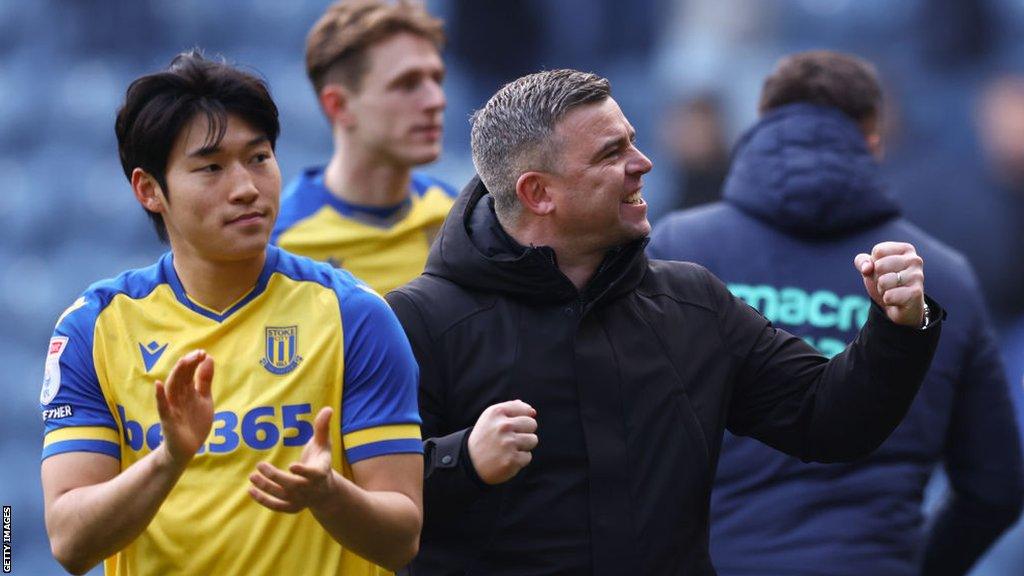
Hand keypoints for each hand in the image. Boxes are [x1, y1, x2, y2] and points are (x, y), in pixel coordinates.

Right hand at [155, 350, 213, 467]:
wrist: (186, 449)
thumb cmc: (194, 422)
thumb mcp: (204, 399)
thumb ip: (204, 380)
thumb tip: (208, 358)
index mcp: (187, 391)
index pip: (189, 372)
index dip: (195, 362)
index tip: (203, 352)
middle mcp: (178, 396)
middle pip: (180, 377)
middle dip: (188, 365)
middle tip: (198, 353)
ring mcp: (172, 408)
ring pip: (172, 388)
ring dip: (177, 374)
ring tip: (183, 361)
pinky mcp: (167, 421)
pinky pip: (162, 407)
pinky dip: (160, 396)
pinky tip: (158, 384)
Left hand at [248, 407, 335, 512]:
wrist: (324, 490)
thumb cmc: (320, 461)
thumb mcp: (324, 444)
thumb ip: (322, 428)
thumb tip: (328, 408)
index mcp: (320, 472)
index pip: (313, 474)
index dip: (304, 472)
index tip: (292, 466)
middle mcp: (311, 488)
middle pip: (293, 485)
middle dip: (276, 477)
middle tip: (260, 465)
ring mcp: (301, 500)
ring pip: (282, 496)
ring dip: (266, 487)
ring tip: (252, 476)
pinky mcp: (292, 507)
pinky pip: (276, 506)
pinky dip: (263, 500)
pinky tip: (251, 489)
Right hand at [468, 400, 538, 484]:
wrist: (470, 462)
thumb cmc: (485, 437)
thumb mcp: (491, 417)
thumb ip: (512, 408)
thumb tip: (533, 411)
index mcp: (497, 412)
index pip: (526, 410)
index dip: (521, 419)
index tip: (511, 426)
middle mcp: (503, 426)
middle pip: (532, 424)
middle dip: (524, 431)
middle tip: (509, 439)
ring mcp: (508, 443)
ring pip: (533, 440)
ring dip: (523, 446)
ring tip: (508, 448)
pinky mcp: (512, 460)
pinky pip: (528, 456)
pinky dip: (519, 459)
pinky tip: (506, 458)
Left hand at [854, 242, 925, 327]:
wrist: (901, 308)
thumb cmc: (886, 283)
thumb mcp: (871, 269)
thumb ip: (862, 261)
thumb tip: (866, 268)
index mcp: (906, 249)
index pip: (878, 250)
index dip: (874, 264)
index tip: (883, 271)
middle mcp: (915, 260)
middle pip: (879, 266)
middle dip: (877, 278)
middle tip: (888, 284)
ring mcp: (917, 276)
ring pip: (883, 281)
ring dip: (882, 290)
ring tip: (892, 291)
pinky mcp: (916, 293)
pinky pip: (888, 296)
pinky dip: (887, 300)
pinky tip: (896, 300)